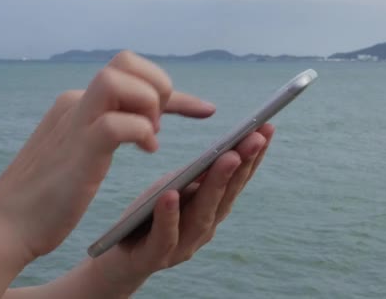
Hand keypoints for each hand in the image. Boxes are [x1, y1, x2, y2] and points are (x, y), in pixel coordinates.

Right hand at [0, 51, 215, 262]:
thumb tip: (151, 121)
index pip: (131, 73)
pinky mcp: (79, 148)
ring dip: (149, 104)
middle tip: (159, 126)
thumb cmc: (53, 192)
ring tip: (151, 136)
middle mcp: (77, 102)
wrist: (8, 225)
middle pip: (126, 61)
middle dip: (158, 86)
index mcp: (79, 102)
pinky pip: (118, 122)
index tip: (206, 110)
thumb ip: (116, 127)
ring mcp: (76, 121)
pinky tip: (146, 151)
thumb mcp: (88, 150)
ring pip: (120, 79)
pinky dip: (141, 133)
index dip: (174, 90)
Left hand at [88, 123, 274, 296]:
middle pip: (227, 194)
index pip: (237, 180)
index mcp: (213, 209)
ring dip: (217, 184)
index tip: (266, 128)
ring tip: (228, 157)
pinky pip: (165, 235)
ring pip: (203, 213)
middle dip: (244, 164)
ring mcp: (183, 244)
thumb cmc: (150, 215)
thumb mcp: (174, 187)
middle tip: (256, 137)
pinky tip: (172, 194)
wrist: (118, 255)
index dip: (254, 156)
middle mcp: (205, 227)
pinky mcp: (155, 256)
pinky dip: (170, 215)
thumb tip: (222, 149)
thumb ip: (196, 176)